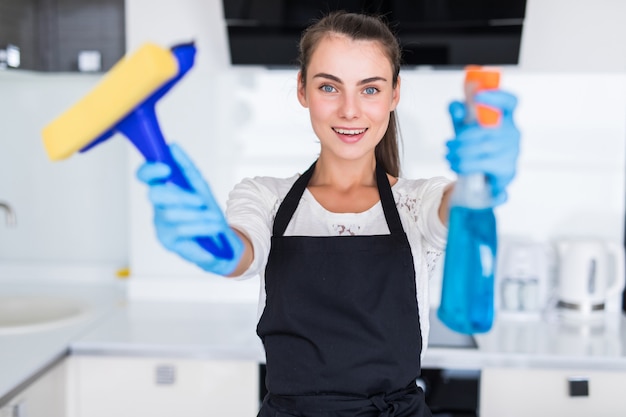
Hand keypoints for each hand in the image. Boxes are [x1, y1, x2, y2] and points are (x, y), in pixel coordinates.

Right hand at [136, 143, 243, 275]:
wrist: (222, 241)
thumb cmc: (207, 211)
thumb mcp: (200, 187)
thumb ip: (186, 168)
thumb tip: (172, 146)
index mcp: (163, 189)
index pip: (145, 175)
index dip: (150, 170)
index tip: (166, 169)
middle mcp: (158, 206)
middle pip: (155, 195)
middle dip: (179, 196)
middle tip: (201, 201)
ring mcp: (161, 224)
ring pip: (171, 215)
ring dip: (197, 216)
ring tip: (215, 219)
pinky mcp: (167, 241)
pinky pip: (181, 232)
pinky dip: (200, 229)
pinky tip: (213, 232)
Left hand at [446, 89, 519, 204]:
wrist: (482, 178)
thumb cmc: (475, 146)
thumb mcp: (464, 126)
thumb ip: (458, 112)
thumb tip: (457, 109)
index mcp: (505, 117)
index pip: (509, 102)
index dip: (497, 96)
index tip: (477, 96)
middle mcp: (512, 132)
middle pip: (486, 130)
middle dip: (462, 138)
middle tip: (447, 144)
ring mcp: (513, 151)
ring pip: (483, 148)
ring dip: (460, 152)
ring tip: (448, 155)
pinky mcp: (508, 169)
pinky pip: (482, 164)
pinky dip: (463, 164)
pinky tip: (454, 164)